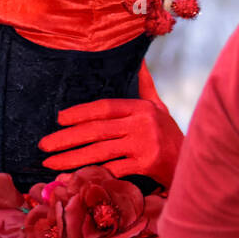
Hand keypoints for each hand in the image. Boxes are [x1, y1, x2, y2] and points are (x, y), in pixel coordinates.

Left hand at [37, 97, 182, 189]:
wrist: (194, 165)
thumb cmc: (171, 136)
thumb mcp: (159, 107)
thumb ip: (145, 85)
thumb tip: (139, 58)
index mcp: (140, 108)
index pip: (105, 107)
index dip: (81, 112)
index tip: (59, 118)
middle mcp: (141, 125)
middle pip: (97, 130)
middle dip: (67, 138)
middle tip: (44, 144)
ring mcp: (143, 146)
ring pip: (101, 152)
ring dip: (72, 158)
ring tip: (50, 162)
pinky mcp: (146, 167)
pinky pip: (113, 171)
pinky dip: (93, 175)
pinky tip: (74, 179)